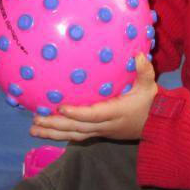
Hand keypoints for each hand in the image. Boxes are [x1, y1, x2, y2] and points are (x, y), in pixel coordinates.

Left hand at [30, 53, 156, 141]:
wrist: (156, 125)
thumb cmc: (150, 103)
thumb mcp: (150, 86)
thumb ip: (144, 71)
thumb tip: (139, 55)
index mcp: (115, 113)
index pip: (93, 115)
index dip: (77, 113)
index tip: (60, 108)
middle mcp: (105, 126)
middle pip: (77, 128)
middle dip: (56, 125)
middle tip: (36, 120)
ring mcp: (101, 131)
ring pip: (74, 135)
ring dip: (53, 133)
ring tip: (33, 129)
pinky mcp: (98, 133)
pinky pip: (77, 135)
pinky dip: (61, 134)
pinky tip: (46, 131)